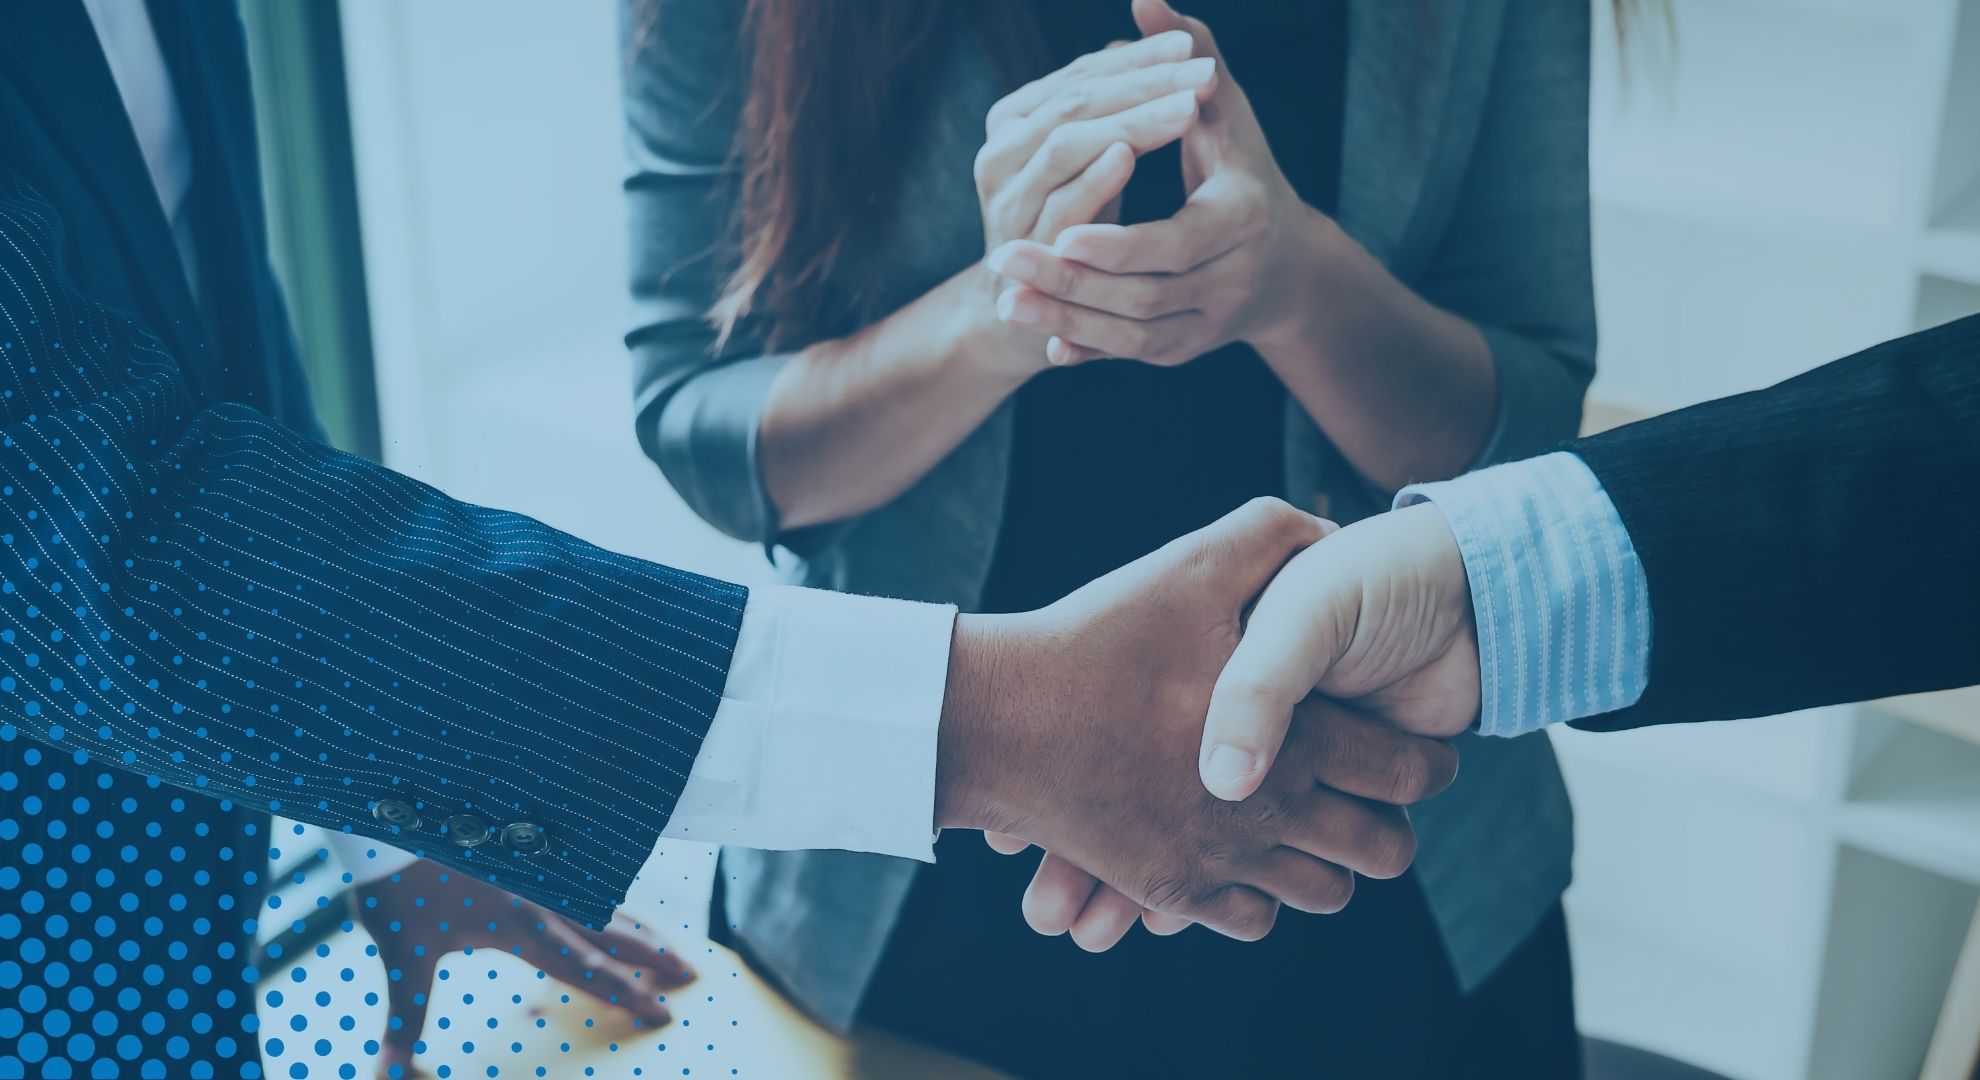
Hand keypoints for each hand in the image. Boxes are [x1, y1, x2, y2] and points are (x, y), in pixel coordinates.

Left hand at [353, 860, 694, 1078]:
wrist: (389, 813)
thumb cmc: (395, 883)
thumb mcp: (401, 952)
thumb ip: (406, 1013)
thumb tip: (384, 1070)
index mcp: (519, 925)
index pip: (585, 969)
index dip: (625, 993)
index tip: (661, 1011)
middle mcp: (538, 899)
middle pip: (610, 932)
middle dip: (651, 955)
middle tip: (690, 971)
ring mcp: (535, 873)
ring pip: (600, 902)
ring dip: (636, 925)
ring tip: (665, 939)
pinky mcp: (523, 854)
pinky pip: (579, 877)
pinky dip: (605, 893)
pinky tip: (610, 897)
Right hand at [935, 498, 1458, 941]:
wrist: (998, 718)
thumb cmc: (1097, 638)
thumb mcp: (1191, 566)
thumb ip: (1275, 538)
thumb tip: (1334, 530)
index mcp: (1292, 735)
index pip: (1404, 771)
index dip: (1428, 762)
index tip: (1429, 754)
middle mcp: (1267, 810)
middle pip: (1380, 849)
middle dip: (1393, 824)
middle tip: (1381, 799)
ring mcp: (1218, 859)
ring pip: (1322, 892)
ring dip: (1331, 862)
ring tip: (1317, 826)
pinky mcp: (1171, 887)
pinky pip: (1251, 918)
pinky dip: (1262, 894)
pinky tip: (1250, 851)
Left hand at [985, 0, 1342, 366]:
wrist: (1282, 263)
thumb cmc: (1244, 168)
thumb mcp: (1226, 110)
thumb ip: (1189, 56)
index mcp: (1245, 217)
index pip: (1178, 241)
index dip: (1120, 241)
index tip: (1062, 234)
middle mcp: (1232, 280)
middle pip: (1146, 295)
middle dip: (1073, 282)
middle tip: (1003, 259)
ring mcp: (1208, 324)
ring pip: (1132, 335)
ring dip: (1066, 320)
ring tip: (1007, 299)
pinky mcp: (1183, 350)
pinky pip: (1128, 355)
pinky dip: (1085, 349)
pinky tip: (1040, 343)